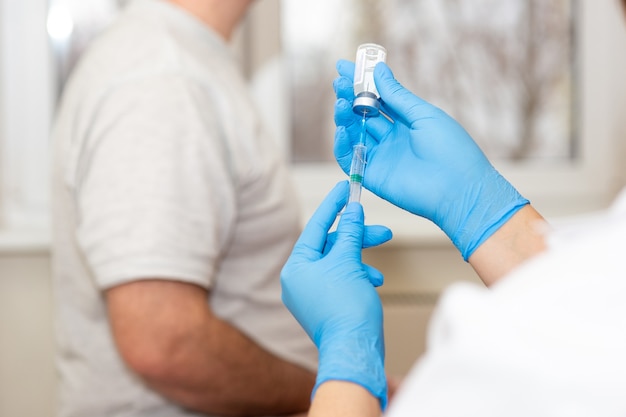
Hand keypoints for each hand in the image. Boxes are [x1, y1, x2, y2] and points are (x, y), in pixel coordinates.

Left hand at [281, 181, 391, 409]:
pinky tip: (373, 283)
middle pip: (330, 246)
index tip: (345, 188)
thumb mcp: (348, 261)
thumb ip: (349, 232)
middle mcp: (299, 280)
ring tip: (377, 273)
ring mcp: (312, 294)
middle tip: (382, 232)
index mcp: (296, 267)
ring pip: (340, 263)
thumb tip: (351, 210)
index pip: (315, 226)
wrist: (354, 349)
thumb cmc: (346, 308)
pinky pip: (343, 280)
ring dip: (361, 261)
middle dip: (357, 239)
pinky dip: (359, 277)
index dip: (333, 206)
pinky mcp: (327, 305)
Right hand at [333, 60, 528, 259]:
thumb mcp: (423, 114)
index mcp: (406, 122)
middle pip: (362, 114)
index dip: (360, 83)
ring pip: (353, 134)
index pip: (377, 98)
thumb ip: (397, 95)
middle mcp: (391, 139)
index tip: (344, 66)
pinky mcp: (372, 176)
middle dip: (348, 96)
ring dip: (343, 117)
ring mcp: (381, 157)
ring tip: (340, 101)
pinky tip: (344, 130)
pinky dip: (343, 144)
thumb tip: (379, 70)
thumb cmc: (450, 149)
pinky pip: (350, 158)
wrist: (459, 189)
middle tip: (338, 81)